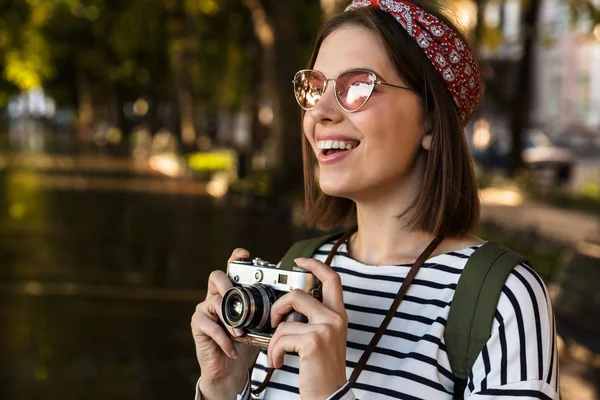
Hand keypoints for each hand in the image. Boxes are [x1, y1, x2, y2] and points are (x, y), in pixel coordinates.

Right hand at [191, 248, 258, 398]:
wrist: (230, 370)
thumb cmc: (245, 345)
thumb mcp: (259, 326)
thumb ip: (267, 313)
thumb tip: (288, 305)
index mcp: (231, 294)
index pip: (231, 269)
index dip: (236, 259)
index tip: (245, 254)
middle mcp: (215, 297)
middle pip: (216, 276)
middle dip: (229, 285)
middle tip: (240, 300)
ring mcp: (204, 310)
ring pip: (214, 302)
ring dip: (231, 319)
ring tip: (240, 333)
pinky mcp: (198, 326)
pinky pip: (210, 326)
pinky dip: (224, 339)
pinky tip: (232, 349)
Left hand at [268, 257, 347, 399]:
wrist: (329, 395)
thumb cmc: (322, 369)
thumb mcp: (325, 338)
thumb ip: (315, 318)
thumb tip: (289, 306)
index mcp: (338, 315)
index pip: (332, 279)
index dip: (315, 265)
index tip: (300, 261)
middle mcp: (335, 318)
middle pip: (299, 294)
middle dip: (279, 306)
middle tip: (275, 322)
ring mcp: (325, 329)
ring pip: (285, 320)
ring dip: (274, 339)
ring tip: (277, 353)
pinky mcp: (313, 342)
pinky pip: (281, 338)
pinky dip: (273, 352)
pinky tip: (278, 362)